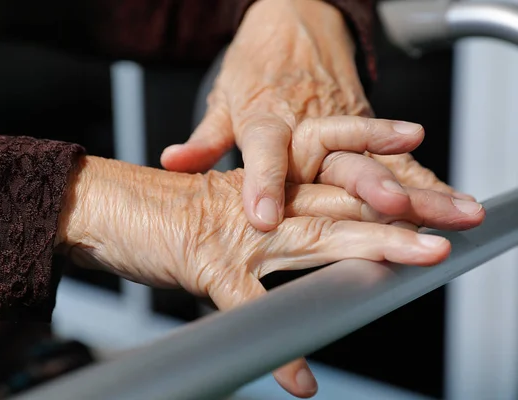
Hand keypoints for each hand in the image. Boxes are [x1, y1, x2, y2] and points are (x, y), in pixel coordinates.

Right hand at [56, 157, 483, 397]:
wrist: (109, 207)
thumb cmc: (162, 209)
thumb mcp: (223, 207)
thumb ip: (263, 220)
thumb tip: (301, 234)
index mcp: (266, 187)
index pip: (336, 177)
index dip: (384, 176)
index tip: (427, 186)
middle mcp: (262, 204)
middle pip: (344, 201)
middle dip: (401, 210)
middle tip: (452, 217)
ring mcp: (240, 234)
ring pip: (316, 237)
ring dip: (368, 248)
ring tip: (414, 258)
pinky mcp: (209, 265)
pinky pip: (250, 308)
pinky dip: (276, 344)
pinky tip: (301, 378)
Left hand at [160, 0, 471, 228]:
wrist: (295, 21)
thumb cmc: (257, 65)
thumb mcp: (225, 99)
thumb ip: (204, 140)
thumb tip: (172, 163)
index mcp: (268, 116)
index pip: (266, 152)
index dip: (265, 184)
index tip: (264, 219)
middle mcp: (309, 122)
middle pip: (339, 155)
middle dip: (365, 184)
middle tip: (387, 209)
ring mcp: (342, 122)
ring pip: (380, 156)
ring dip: (411, 184)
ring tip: (441, 211)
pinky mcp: (365, 124)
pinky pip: (397, 155)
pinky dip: (424, 176)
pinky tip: (449, 199)